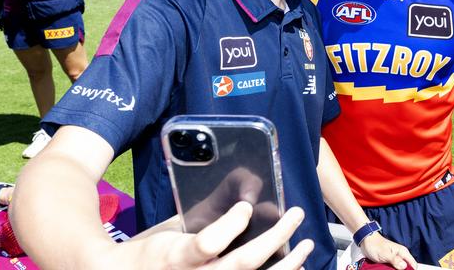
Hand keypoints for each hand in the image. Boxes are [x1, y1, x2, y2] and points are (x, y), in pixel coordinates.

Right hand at [111, 202, 312, 269]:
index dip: (232, 225)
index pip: (208, 244)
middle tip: (295, 214)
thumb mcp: (166, 231)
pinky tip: (296, 268)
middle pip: (243, 263)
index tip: (246, 206)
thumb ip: (199, 217)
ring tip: (306, 245)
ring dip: (287, 264)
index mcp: (175, 256)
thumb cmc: (147, 254)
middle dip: (276, 237)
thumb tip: (241, 192)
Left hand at [360, 232, 416, 268]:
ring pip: (400, 269)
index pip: (413, 265)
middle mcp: (401, 256)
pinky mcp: (390, 261)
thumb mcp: (385, 254)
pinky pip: (394, 269)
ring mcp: (395, 259)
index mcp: (403, 252)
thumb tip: (405, 266)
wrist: (366, 241)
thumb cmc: (375, 245)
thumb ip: (395, 260)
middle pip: (407, 268)